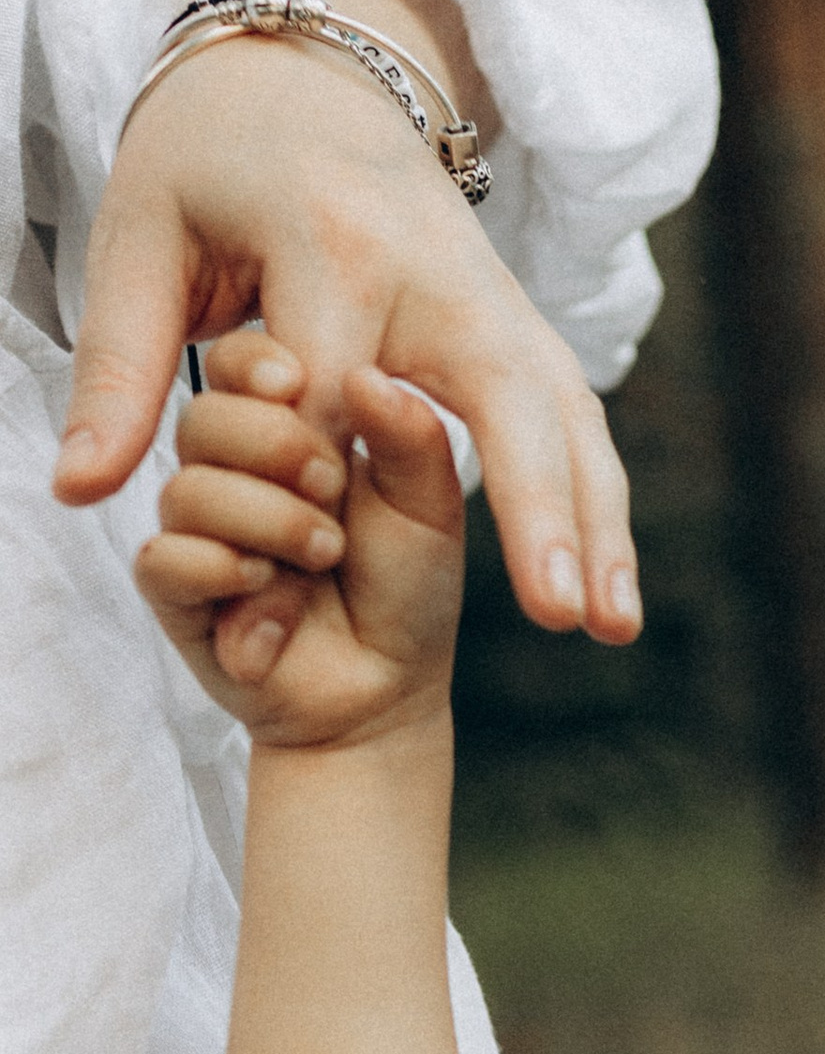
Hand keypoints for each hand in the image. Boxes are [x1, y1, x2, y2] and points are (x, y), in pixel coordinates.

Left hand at [53, 0, 639, 644]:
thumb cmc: (207, 160)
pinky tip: (613, 588)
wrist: (307, 69)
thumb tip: (83, 492)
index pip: (336, 391)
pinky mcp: (520, 321)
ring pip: (564, 415)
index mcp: (333, 245)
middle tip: (559, 611)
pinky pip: (574, 416)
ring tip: (614, 628)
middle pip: (498, 399)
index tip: (300, 552)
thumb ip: (117, 367)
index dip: (320, 480)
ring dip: (598, 524)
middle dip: (533, 508)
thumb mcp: (138, 238)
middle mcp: (436, 270)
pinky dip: (598, 501)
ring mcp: (494, 294)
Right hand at [135, 332, 463, 752]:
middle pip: (201, 417)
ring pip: (187, 490)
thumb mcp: (429, 506)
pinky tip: (272, 593)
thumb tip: (368, 375)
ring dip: (267, 520)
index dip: (257, 366)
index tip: (300, 382)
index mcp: (281, 428)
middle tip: (332, 486)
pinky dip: (225, 571)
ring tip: (323, 554)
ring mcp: (195, 530)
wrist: (387, 688)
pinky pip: (166, 560)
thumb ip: (409, 439)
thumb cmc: (406, 589)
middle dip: (274, 447)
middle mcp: (226, 471)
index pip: (235, 365)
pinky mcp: (175, 593)